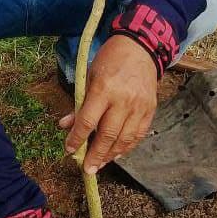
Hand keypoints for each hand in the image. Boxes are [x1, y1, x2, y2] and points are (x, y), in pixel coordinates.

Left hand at [60, 35, 156, 174]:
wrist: (140, 48)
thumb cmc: (110, 60)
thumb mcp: (89, 77)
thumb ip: (79, 103)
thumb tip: (66, 125)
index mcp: (104, 89)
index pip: (88, 121)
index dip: (77, 138)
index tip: (70, 149)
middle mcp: (123, 100)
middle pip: (108, 135)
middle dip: (96, 155)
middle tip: (87, 169)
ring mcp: (139, 106)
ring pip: (125, 139)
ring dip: (111, 155)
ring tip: (100, 164)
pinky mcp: (150, 110)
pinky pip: (139, 135)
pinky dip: (127, 147)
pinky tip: (117, 154)